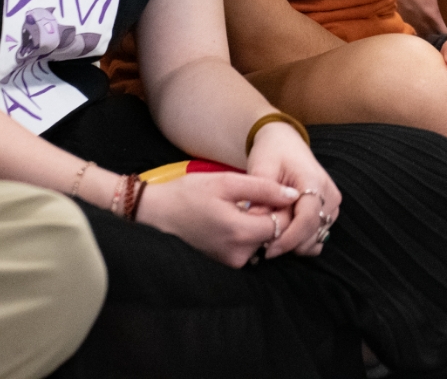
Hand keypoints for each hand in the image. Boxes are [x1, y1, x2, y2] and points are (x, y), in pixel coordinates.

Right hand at [135, 170, 304, 268]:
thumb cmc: (187, 194)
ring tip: (245, 205)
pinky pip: (247, 248)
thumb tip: (293, 194)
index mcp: (240, 233)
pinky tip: (235, 217)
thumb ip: (263, 187)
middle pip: (274, 236)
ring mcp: (230, 263)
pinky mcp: (223, 264)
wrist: (153, 214)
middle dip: (274, 216)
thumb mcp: (225, 182)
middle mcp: (238, 255)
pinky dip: (248, 234)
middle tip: (262, 196)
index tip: (275, 192)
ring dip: (261, 225)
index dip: (284, 208)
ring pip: (262, 243)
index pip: (283, 225)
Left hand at [245, 120, 341, 258]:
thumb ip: (261, 196)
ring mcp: (332, 204)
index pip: (307, 220)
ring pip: (315, 238)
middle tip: (263, 245)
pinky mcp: (330, 210)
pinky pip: (318, 236)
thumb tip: (256, 223)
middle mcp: (329, 194)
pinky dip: (301, 241)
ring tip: (272, 236)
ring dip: (294, 243)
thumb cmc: (272, 152)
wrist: (285, 142)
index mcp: (314, 181)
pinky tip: (284, 235)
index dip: (288, 239)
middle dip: (288, 243)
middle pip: (312, 233)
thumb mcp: (261, 169)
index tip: (267, 249)